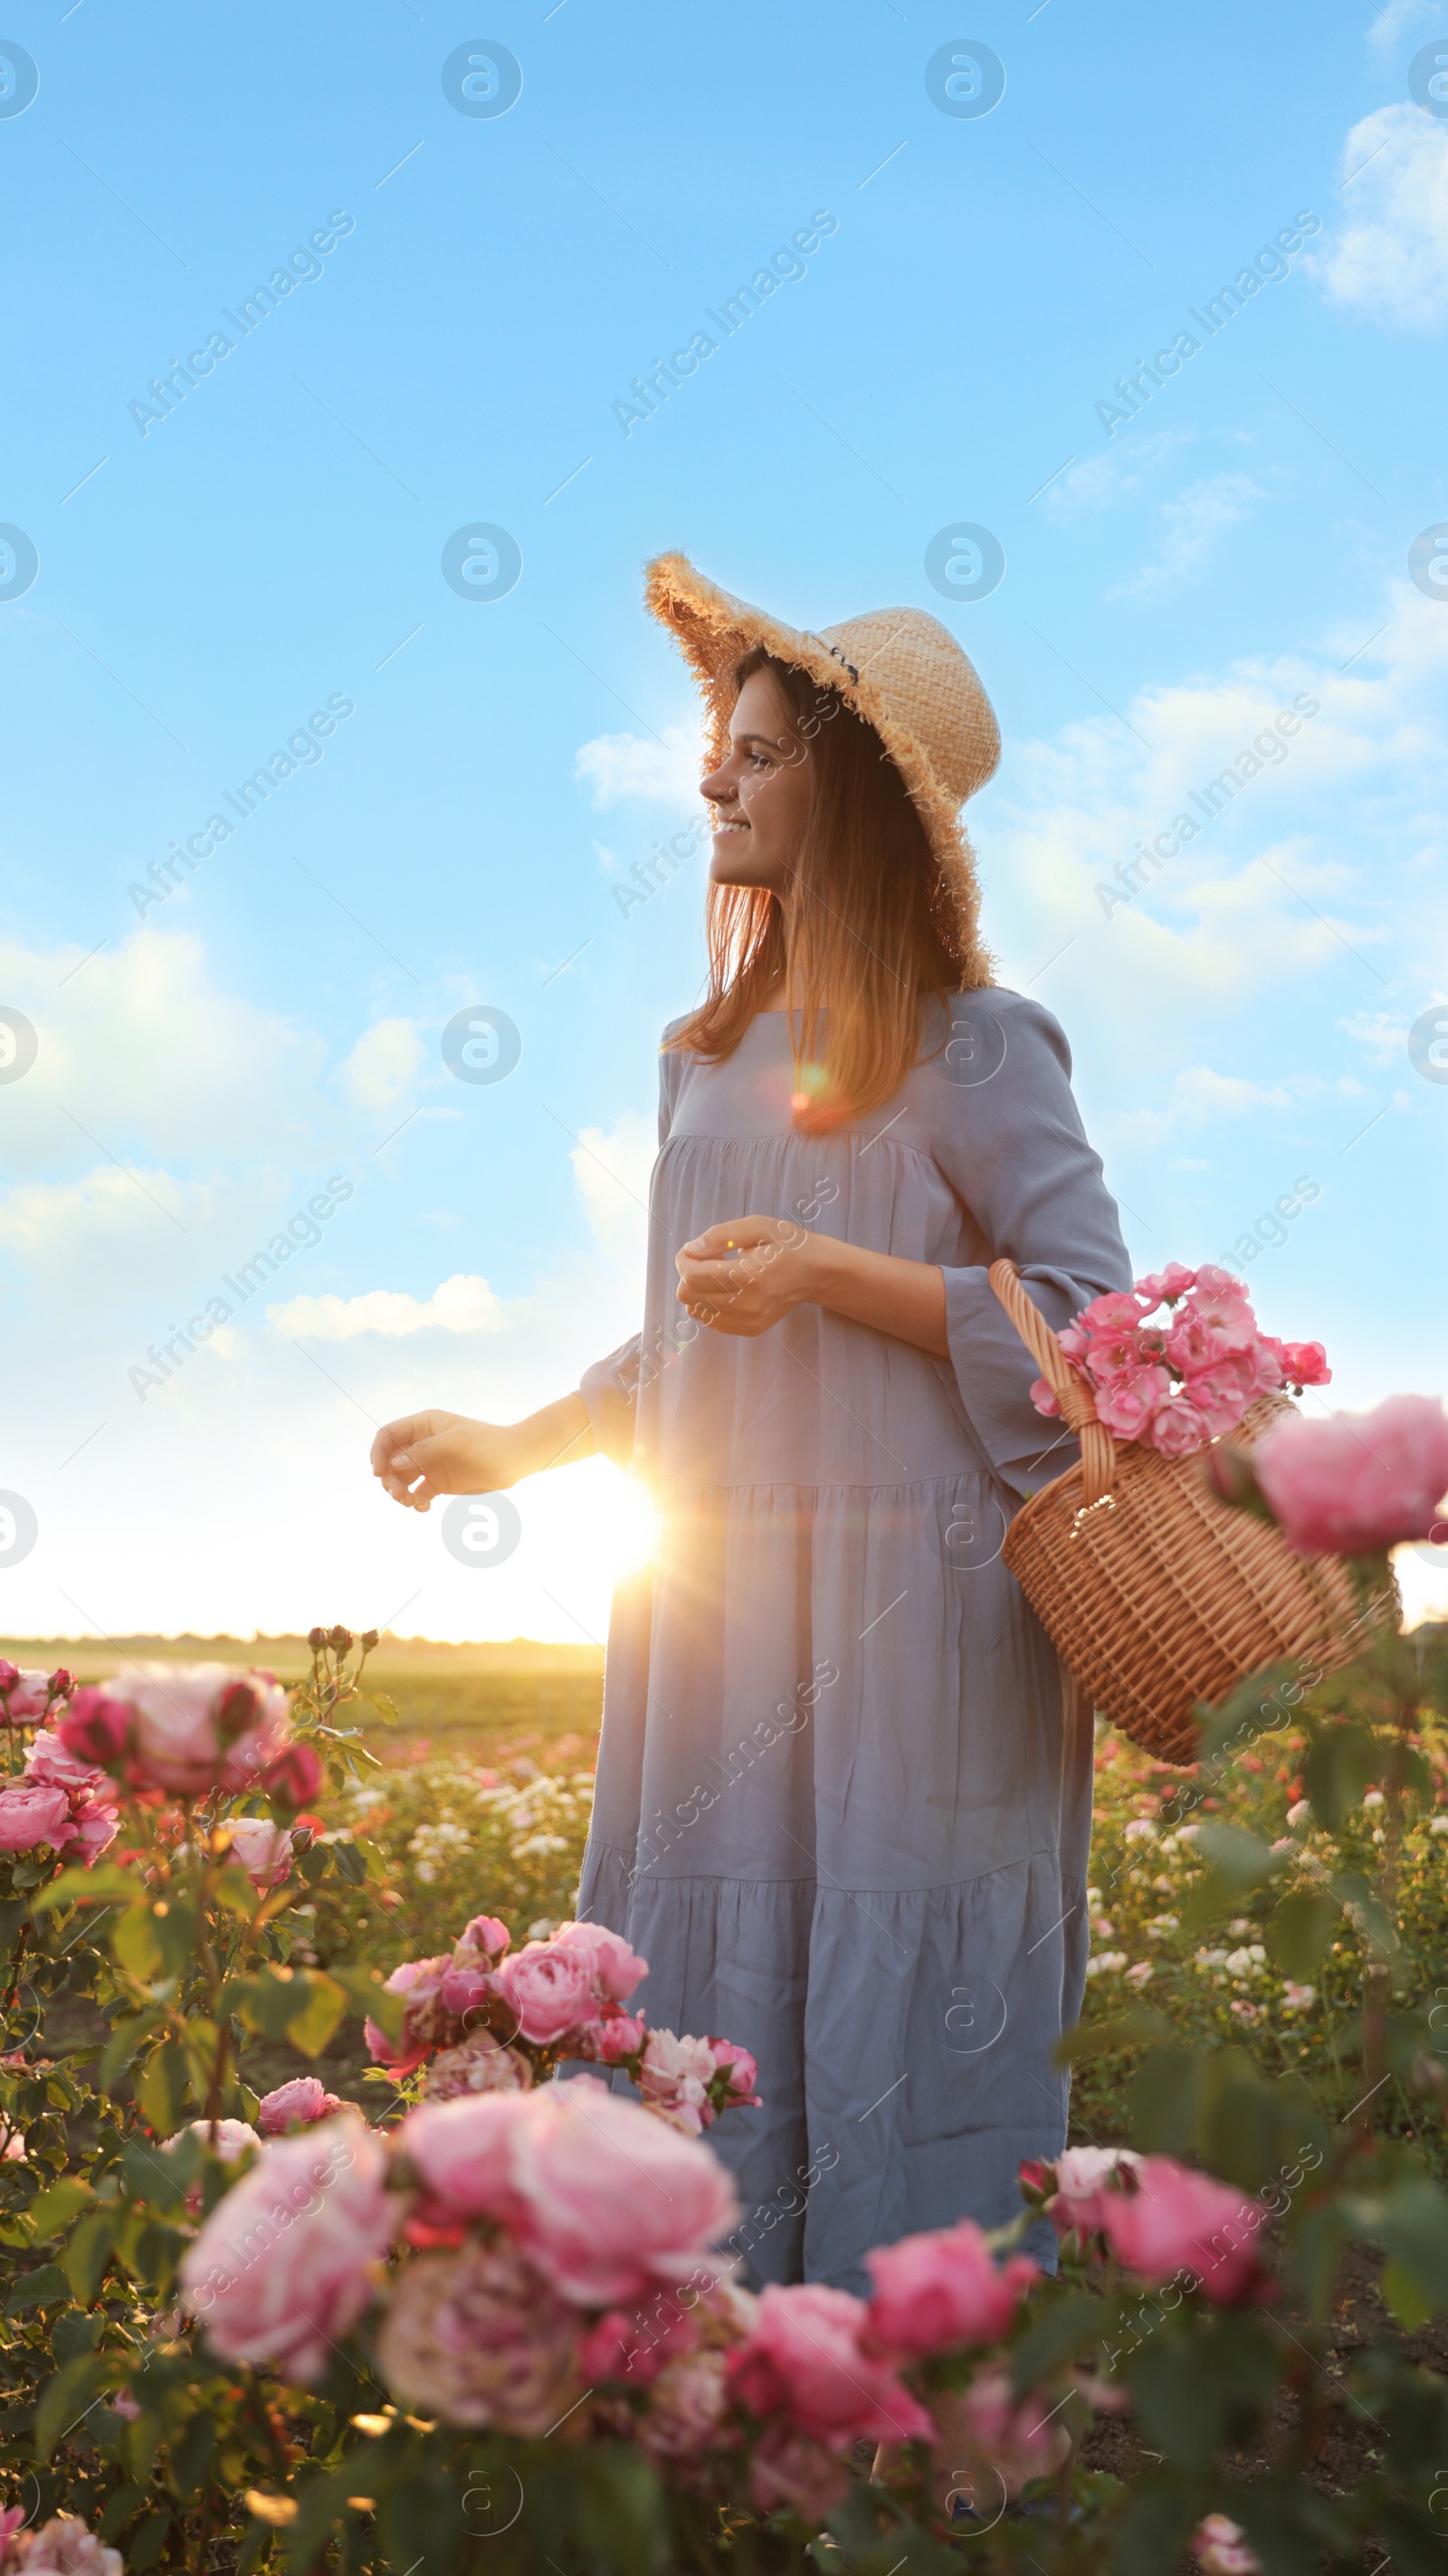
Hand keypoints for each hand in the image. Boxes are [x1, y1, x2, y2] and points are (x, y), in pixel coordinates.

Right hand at [370, 1410, 526, 1511]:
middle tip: (399, 1495)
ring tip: (411, 1502)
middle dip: (389, 1478)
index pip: (388, 1435)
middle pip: (390, 1461)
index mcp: (423, 1425)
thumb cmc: (487, 1443)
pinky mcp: (438, 1483)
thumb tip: (395, 1464)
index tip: (378, 1473)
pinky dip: (415, 1501)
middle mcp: (422, 1443)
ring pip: (401, 1479)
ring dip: (399, 1492)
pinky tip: (423, 1507)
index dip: (378, 1452)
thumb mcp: (455, 1442)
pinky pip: (417, 1493)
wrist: (514, 1459)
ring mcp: (430, 1463)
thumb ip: (424, 1451)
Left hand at [675, 1215, 821, 1337]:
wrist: (815, 1273)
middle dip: (688, 1274)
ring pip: (696, 1310)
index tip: (691, 1249)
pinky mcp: (750, 1329)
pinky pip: (711, 1321)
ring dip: (698, 1290)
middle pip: (689, 1296)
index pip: (693, 1277)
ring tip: (718, 1274)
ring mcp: (749, 1321)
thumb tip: (691, 1249)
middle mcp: (748, 1304)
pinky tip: (726, 1289)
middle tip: (707, 1259)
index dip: (683, 1260)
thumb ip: (721, 1235)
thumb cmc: (787, 1244)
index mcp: (749, 1276)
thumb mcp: (758, 1226)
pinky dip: (709, 1304)